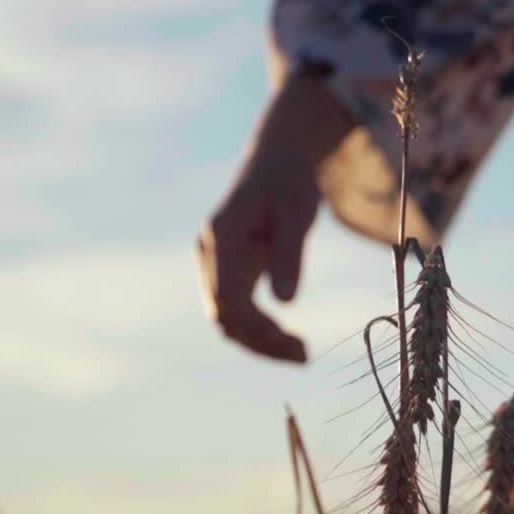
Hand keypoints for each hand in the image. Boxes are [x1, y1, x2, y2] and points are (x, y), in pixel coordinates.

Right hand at [196, 74, 351, 362]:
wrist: (277, 158)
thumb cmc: (290, 181)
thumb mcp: (297, 212)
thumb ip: (290, 254)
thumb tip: (285, 303)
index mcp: (221, 237)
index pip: (229, 298)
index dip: (258, 328)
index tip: (294, 341)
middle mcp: (209, 253)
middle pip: (223, 315)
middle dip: (260, 342)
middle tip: (304, 356)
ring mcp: (214, 263)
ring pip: (226, 319)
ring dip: (259, 342)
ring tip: (301, 354)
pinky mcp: (227, 270)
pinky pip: (235, 311)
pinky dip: (258, 330)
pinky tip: (289, 339)